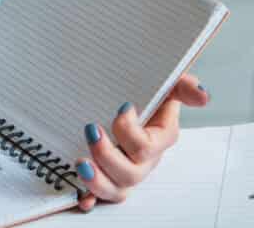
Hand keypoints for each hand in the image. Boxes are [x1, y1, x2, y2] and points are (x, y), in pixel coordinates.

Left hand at [74, 73, 210, 211]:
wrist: (117, 99)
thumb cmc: (142, 96)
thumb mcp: (162, 86)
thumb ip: (181, 87)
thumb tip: (202, 94)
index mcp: (156, 140)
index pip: (148, 145)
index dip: (130, 131)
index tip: (121, 108)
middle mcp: (142, 161)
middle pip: (131, 173)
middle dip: (107, 155)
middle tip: (91, 130)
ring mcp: (124, 172)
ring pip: (117, 189)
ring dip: (98, 180)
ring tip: (81, 163)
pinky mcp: (105, 179)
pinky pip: (100, 197)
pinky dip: (91, 198)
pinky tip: (81, 198)